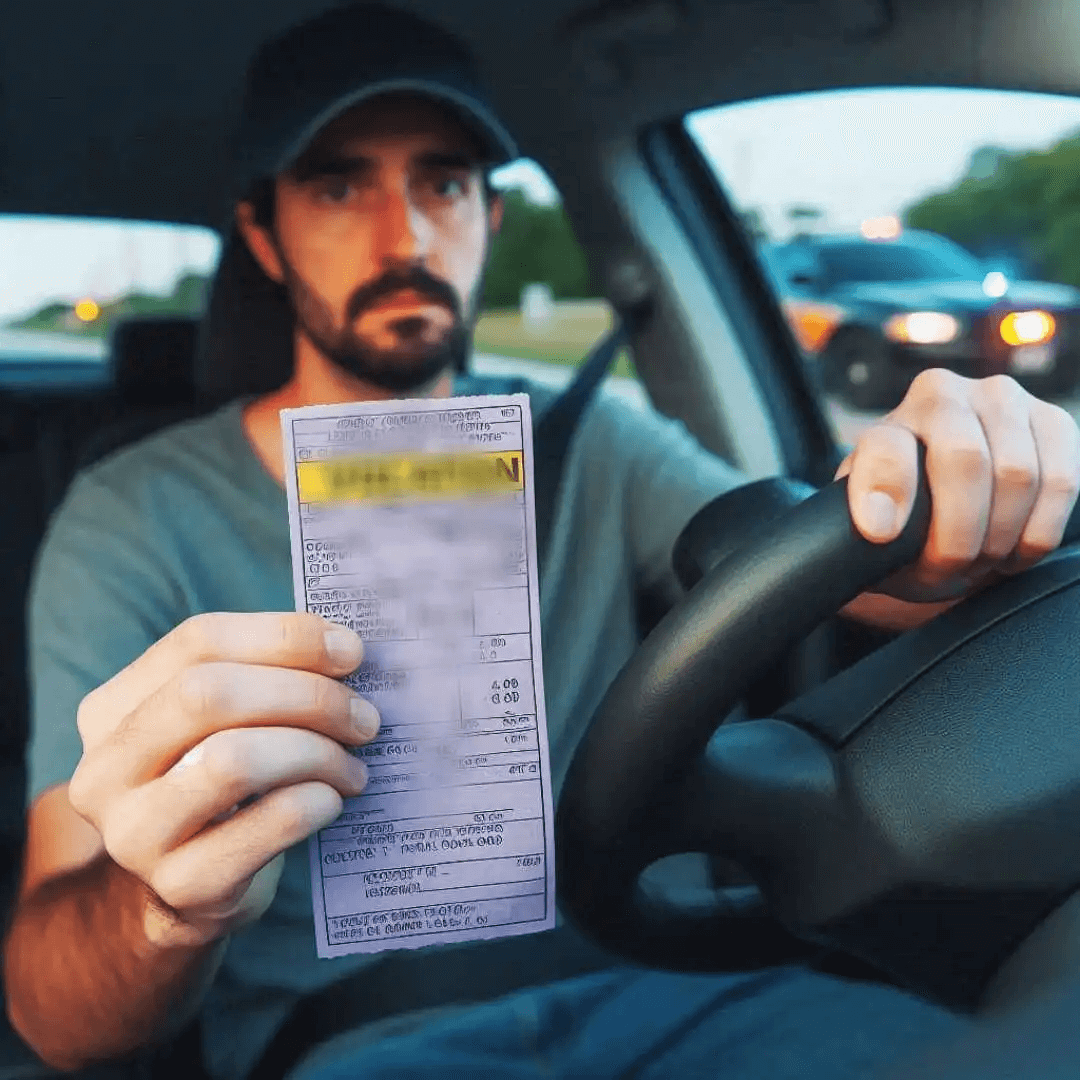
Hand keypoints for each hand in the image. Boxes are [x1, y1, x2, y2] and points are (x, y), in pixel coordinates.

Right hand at [66, 612, 379, 948]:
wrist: (191, 893)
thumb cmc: (222, 784)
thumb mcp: (222, 723)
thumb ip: (261, 674)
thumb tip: (343, 647)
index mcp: (113, 708)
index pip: (198, 641)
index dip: (284, 637)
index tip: (350, 651)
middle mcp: (107, 769)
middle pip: (209, 694)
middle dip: (306, 695)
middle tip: (363, 716)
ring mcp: (135, 834)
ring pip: (234, 760)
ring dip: (316, 752)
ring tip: (352, 765)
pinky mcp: (182, 886)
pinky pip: (269, 823)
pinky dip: (316, 801)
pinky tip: (333, 798)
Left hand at [839, 370, 1079, 604]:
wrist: (947, 506)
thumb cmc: (906, 521)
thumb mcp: (868, 527)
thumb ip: (862, 526)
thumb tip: (883, 527)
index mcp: (889, 423)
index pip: (887, 451)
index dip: (887, 492)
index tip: (879, 533)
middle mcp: (944, 395)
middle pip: (965, 463)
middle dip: (959, 535)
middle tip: (947, 569)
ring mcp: (1003, 400)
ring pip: (1018, 475)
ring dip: (1001, 537)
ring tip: (979, 560)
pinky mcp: (1053, 421)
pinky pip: (1061, 483)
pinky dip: (1038, 531)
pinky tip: (1013, 549)